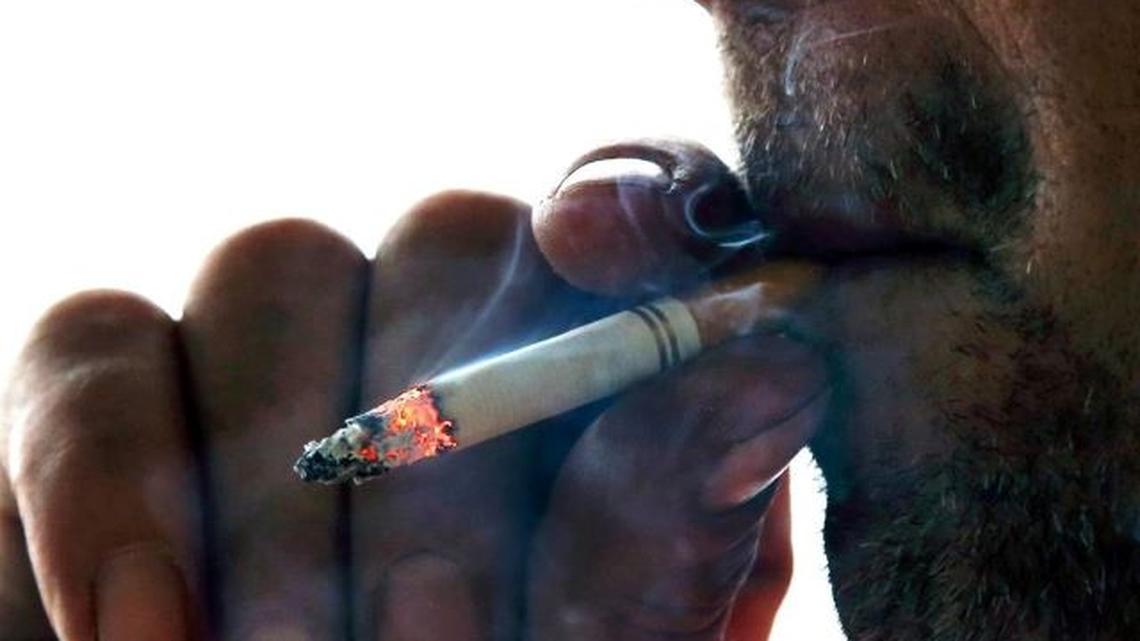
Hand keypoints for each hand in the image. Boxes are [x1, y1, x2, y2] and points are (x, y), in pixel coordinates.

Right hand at [1, 141, 828, 640]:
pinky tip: (144, 631)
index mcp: (608, 375)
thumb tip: (766, 368)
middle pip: (450, 238)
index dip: (633, 200)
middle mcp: (461, 328)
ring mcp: (295, 352)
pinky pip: (102, 356)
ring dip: (273, 478)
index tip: (602, 247)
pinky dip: (106, 489)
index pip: (636, 212)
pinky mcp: (128, 401)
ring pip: (269, 270)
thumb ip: (667, 527)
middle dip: (436, 446)